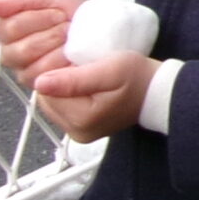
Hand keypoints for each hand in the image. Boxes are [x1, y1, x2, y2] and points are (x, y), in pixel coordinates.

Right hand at [0, 0, 85, 90]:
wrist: (107, 35)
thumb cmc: (77, 18)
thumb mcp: (54, 0)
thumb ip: (21, 0)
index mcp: (11, 35)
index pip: (7, 29)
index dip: (37, 18)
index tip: (60, 13)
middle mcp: (16, 58)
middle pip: (18, 51)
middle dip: (51, 35)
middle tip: (69, 28)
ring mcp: (31, 77)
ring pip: (33, 69)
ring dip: (60, 51)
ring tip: (74, 42)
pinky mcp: (50, 95)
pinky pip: (50, 85)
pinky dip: (67, 69)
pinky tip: (75, 59)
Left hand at [30, 51, 158, 143]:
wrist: (158, 92)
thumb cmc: (138, 77)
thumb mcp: (110, 70)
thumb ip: (75, 79)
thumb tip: (40, 83)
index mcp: (81, 120)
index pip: (46, 92)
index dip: (60, 73)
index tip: (81, 65)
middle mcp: (76, 133)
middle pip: (47, 99)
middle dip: (61, 82)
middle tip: (85, 71)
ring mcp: (79, 134)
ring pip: (53, 103)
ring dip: (64, 89)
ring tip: (87, 79)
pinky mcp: (81, 131)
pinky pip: (62, 109)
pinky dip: (70, 96)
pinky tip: (87, 88)